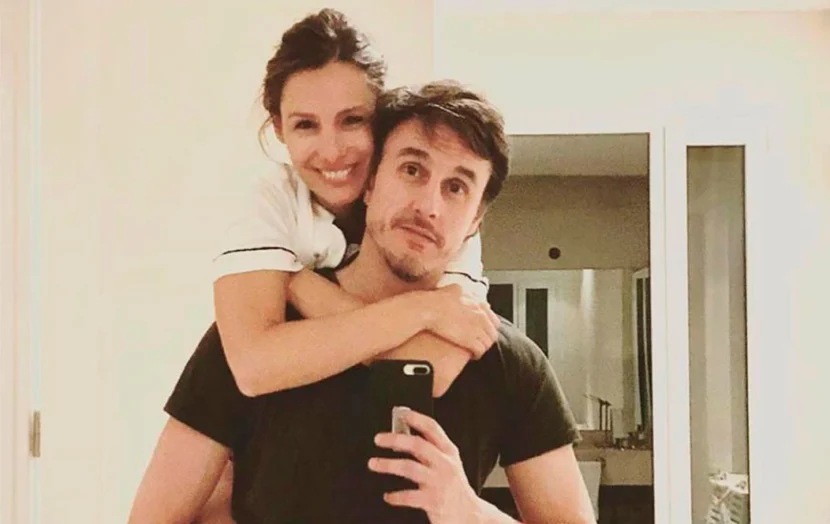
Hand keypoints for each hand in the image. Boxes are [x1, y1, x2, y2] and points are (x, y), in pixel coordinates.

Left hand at [368, 409, 489, 523]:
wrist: (470, 515)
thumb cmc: (455, 487)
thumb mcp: (449, 463)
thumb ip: (431, 449)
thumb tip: (402, 434)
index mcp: (448, 451)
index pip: (433, 428)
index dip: (416, 419)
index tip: (401, 413)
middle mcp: (444, 464)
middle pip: (418, 445)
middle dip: (396, 439)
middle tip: (378, 439)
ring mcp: (438, 483)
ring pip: (409, 468)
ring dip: (388, 464)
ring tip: (373, 464)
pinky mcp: (433, 502)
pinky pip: (409, 496)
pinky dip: (395, 496)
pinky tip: (387, 496)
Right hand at [423, 285, 499, 358]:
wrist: (429, 310)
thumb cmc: (436, 300)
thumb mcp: (453, 289)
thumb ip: (460, 291)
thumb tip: (459, 291)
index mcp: (478, 305)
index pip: (493, 319)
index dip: (488, 327)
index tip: (483, 331)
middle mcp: (481, 316)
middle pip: (492, 332)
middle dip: (487, 339)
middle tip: (480, 342)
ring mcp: (477, 328)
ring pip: (488, 342)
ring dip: (483, 347)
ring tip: (476, 350)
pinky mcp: (470, 340)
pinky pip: (480, 350)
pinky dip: (477, 354)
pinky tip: (472, 355)